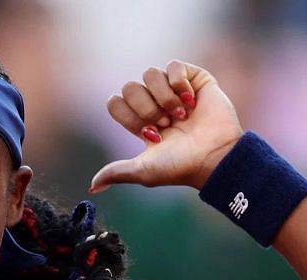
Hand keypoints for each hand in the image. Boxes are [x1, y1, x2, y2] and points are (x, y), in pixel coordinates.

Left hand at [89, 61, 243, 191]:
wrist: (214, 156)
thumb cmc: (181, 166)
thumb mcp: (143, 171)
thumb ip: (116, 173)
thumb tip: (92, 187)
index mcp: (140, 121)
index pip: (115, 102)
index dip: (129, 116)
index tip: (149, 134)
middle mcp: (155, 103)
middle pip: (129, 87)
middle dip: (146, 108)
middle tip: (166, 125)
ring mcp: (174, 90)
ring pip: (149, 74)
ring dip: (164, 97)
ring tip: (180, 115)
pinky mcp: (194, 79)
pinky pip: (173, 65)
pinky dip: (179, 83)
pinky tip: (191, 101)